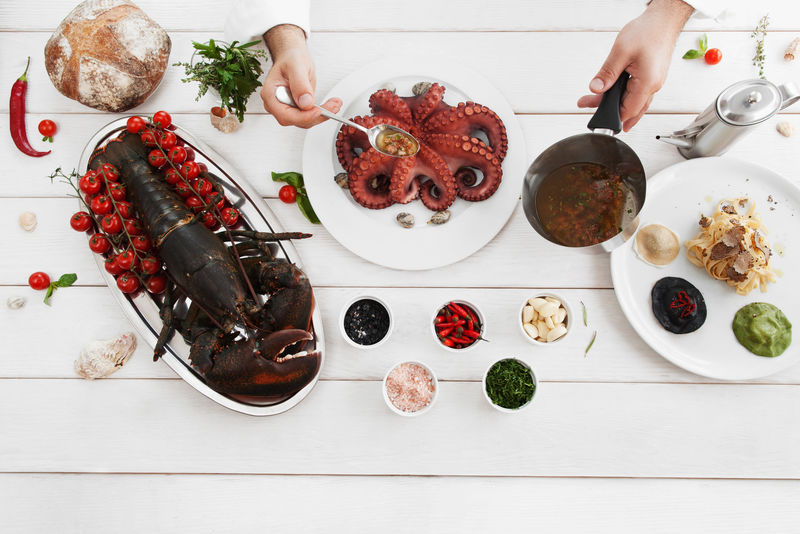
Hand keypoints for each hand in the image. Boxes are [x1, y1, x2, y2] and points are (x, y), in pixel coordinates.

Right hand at [261, 25, 341, 127]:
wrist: (293, 57)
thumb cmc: (291, 58)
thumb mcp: (296, 66)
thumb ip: (300, 84)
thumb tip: (306, 102)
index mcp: (271, 94)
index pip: (285, 115)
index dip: (302, 116)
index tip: (317, 111)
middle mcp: (277, 104)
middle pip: (296, 120)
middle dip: (316, 116)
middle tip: (332, 107)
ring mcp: (287, 108)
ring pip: (305, 120)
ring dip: (322, 115)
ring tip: (335, 104)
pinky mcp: (298, 109)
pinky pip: (310, 116)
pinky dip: (322, 112)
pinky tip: (331, 105)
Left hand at [577, 0, 693, 130]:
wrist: (663, 20)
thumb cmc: (649, 31)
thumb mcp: (621, 52)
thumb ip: (607, 73)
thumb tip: (596, 88)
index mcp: (647, 83)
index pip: (627, 111)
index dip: (611, 117)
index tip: (597, 119)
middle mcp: (653, 86)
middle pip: (629, 108)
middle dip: (608, 109)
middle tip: (587, 104)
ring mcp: (653, 82)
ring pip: (632, 101)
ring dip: (613, 102)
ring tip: (593, 99)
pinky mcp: (650, 77)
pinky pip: (635, 93)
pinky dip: (621, 95)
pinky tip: (611, 94)